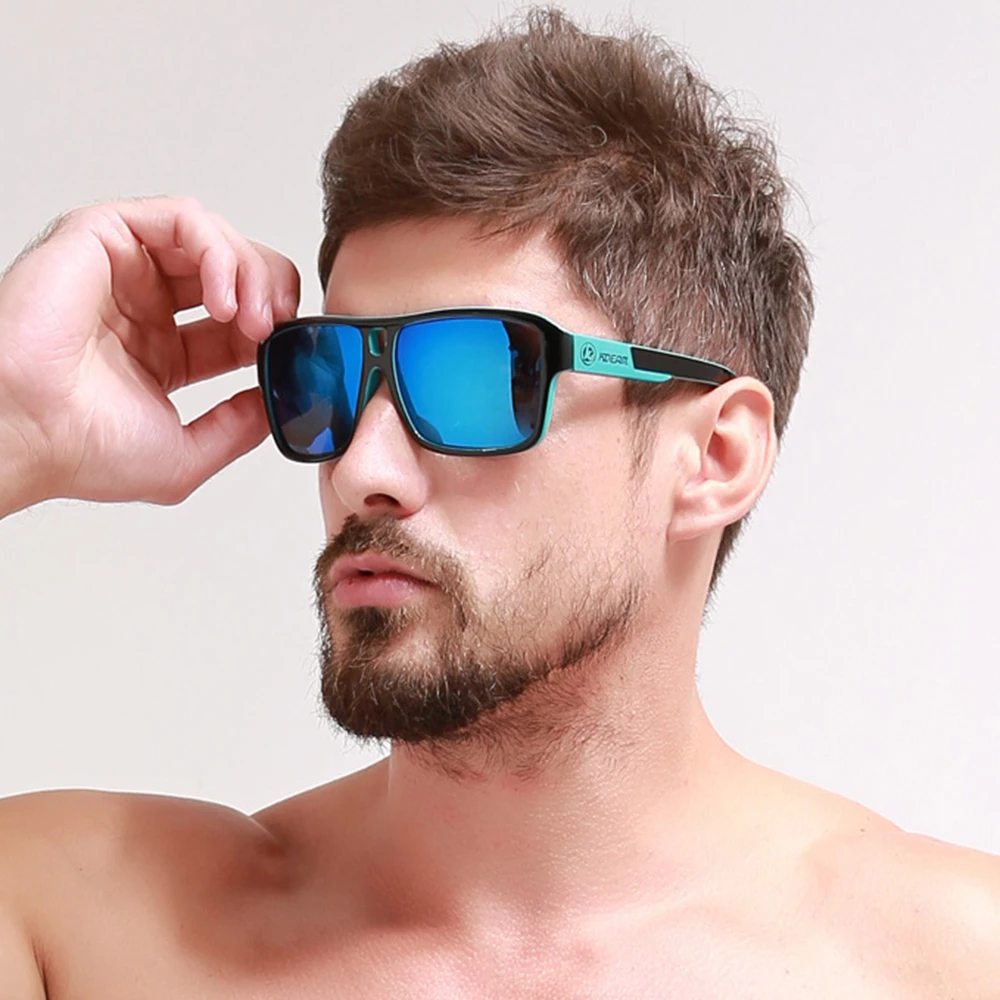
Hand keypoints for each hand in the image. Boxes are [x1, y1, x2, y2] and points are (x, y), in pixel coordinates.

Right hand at [0, 197, 299, 513]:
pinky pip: (182, 218)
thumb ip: (238, 428)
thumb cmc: (79, 449)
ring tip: (254, 318)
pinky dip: (218, 249)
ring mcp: (124, 269)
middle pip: (234, 271)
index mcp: (161, 351)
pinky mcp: (102, 236)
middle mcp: (144, 306)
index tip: (293, 350)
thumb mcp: (186, 455)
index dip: (275, 327)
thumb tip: (277, 402)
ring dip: (252, 272)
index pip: (238, 321)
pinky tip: (225, 297)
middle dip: (272, 293)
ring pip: (214, 238)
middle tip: (279, 328)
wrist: (25, 434)